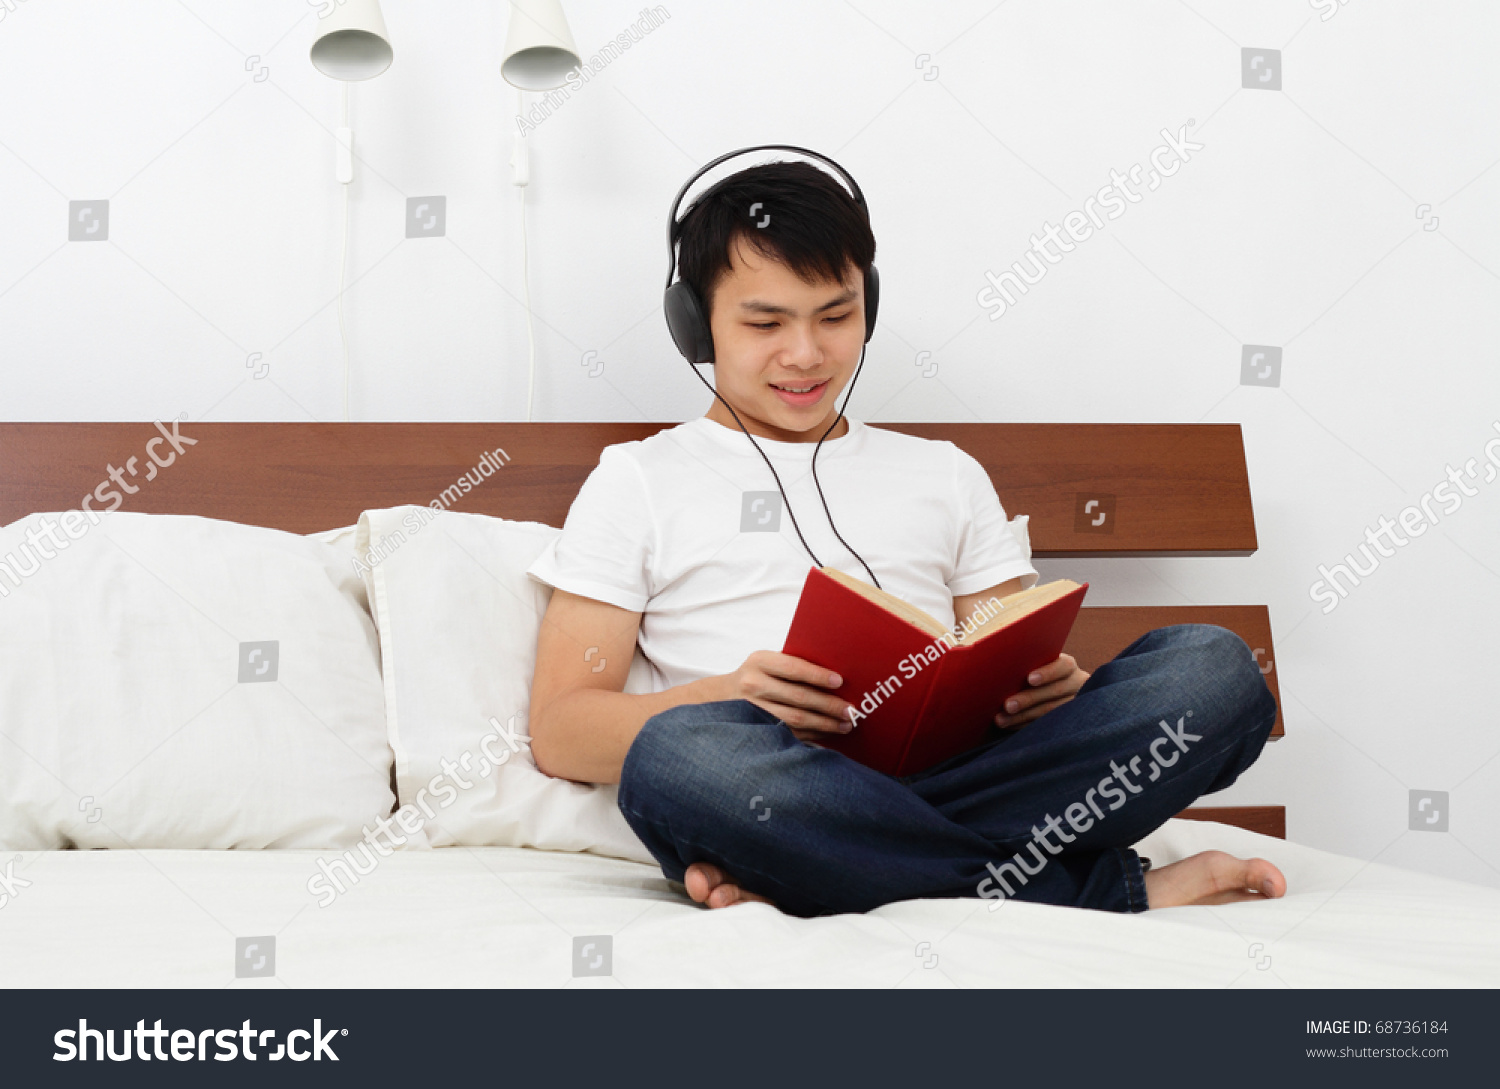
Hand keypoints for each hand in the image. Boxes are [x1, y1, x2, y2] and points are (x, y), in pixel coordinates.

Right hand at [720, 650, 853, 740]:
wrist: (721, 697)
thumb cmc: (756, 675)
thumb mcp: (767, 661)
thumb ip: (793, 665)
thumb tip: (835, 679)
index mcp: (760, 661)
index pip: (794, 668)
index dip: (818, 676)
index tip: (839, 682)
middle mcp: (754, 684)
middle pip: (798, 697)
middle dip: (828, 705)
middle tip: (850, 710)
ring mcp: (753, 710)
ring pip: (795, 719)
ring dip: (824, 724)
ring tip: (845, 724)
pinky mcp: (757, 729)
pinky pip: (790, 734)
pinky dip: (813, 735)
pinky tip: (828, 734)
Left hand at [993, 653, 1088, 729]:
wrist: (1056, 686)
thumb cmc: (1037, 670)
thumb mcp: (1039, 662)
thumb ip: (1028, 662)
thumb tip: (1003, 664)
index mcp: (1067, 666)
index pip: (1063, 666)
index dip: (1047, 673)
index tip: (1030, 679)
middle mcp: (1075, 683)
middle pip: (1055, 691)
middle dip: (1029, 699)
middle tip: (1007, 706)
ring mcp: (1073, 703)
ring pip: (1050, 711)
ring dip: (1023, 716)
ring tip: (1001, 720)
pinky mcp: (1066, 719)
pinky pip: (1046, 724)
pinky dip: (1025, 725)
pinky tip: (1009, 725)